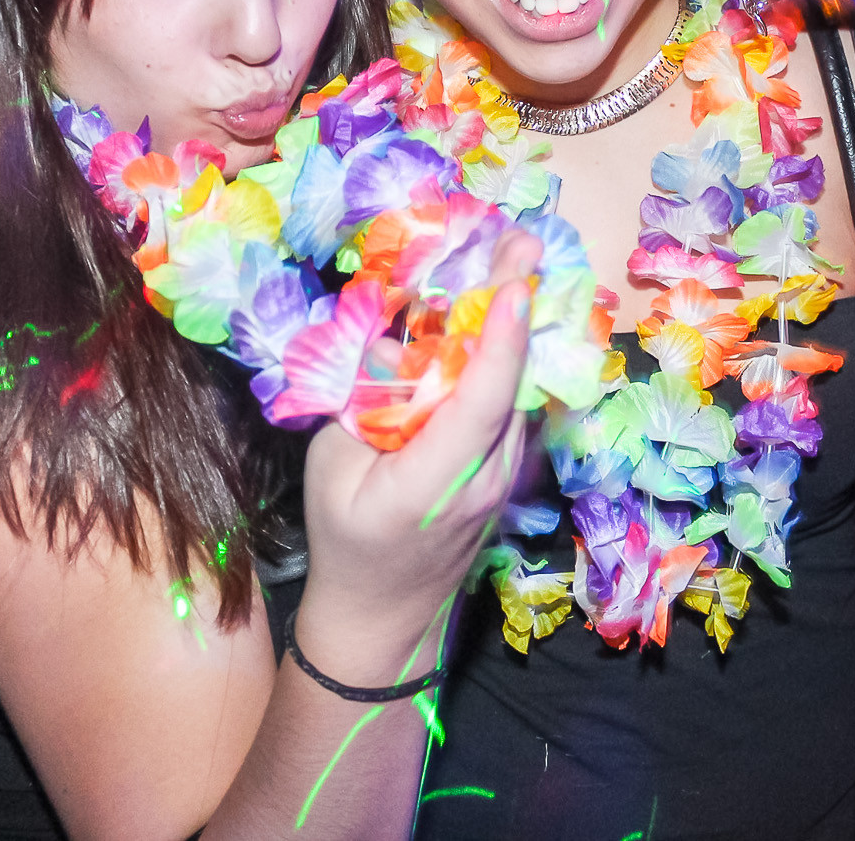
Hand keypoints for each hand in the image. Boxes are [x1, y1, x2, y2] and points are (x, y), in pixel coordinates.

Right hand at [294, 230, 541, 682]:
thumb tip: (392, 341)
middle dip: (518, 304)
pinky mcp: (508, 468)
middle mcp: (486, 476)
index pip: (481, 402)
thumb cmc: (347, 541)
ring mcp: (505, 475)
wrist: (384, 617)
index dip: (500, 339)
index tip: (516, 282)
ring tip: (511, 252)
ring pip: (518, 387)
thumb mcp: (331, 467)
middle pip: (512, 381)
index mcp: (436, 481)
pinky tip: (494, 307)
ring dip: (514, 321)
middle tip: (522, 237)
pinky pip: (511, 402)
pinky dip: (504, 353)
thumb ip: (361, 402)